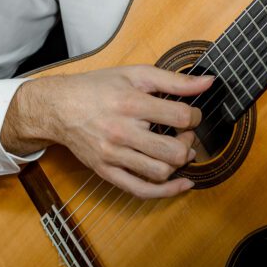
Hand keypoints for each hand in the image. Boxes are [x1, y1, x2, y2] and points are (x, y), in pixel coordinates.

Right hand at [3, 65, 213, 198]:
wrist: (59, 107)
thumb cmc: (99, 87)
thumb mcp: (136, 74)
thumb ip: (174, 80)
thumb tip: (207, 82)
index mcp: (130, 103)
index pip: (179, 116)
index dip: (195, 116)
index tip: (192, 113)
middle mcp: (121, 132)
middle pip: (173, 150)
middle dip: (189, 142)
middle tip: (186, 133)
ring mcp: (113, 155)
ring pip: (159, 172)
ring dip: (179, 164)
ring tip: (179, 150)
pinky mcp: (106, 172)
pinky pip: (140, 190)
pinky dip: (166, 192)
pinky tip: (182, 184)